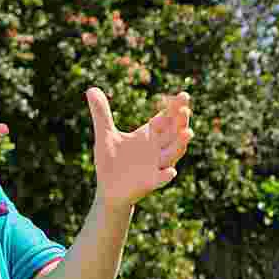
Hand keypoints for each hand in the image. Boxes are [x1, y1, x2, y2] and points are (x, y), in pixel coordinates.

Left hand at [87, 88, 192, 207]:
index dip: (174, 107)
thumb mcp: (105, 135)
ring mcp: (155, 166)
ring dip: (180, 144)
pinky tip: (171, 171)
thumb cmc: (111, 161)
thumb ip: (101, 113)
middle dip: (180, 121)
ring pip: (172, 154)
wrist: (109, 190)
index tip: (183, 95)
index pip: (165, 118)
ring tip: (188, 132)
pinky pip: (161, 179)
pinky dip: (166, 175)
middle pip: (173, 133)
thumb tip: (91, 88)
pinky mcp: (150, 182)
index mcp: (149, 135)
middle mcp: (157, 149)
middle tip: (185, 108)